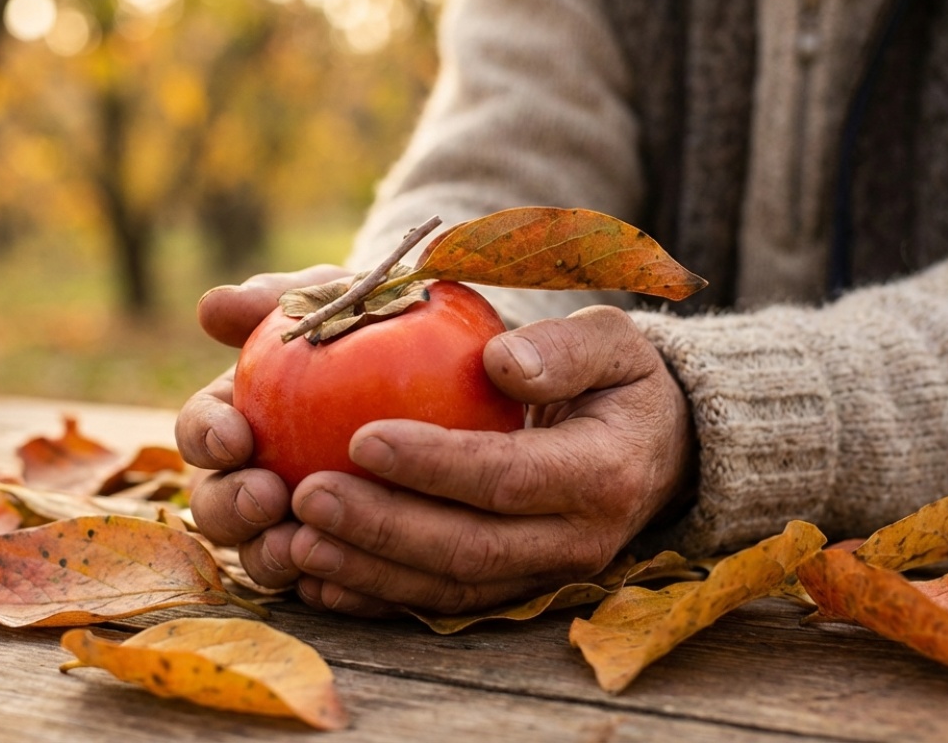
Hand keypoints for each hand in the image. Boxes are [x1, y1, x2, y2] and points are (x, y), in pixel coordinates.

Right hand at [177, 265, 348, 586]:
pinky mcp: (341, 560)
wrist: (447, 367)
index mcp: (237, 418)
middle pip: (217, 507)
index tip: (234, 437)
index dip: (205, 438)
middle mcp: (252, 478)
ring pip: (262, 555)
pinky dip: (330, 583)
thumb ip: (280, 299)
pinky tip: (351, 577)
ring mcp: (292, 525)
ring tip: (302, 545)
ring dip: (271, 554)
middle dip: (230, 508)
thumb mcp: (337, 298)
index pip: (201, 432)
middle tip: (268, 497)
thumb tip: (213, 306)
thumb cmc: (375, 323)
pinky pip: (327, 583)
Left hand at [281, 305, 694, 615]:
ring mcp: (540, 576)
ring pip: (446, 588)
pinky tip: (316, 579)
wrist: (654, 452)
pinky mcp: (510, 591)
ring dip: (366, 571)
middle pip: (468, 548)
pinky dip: (374, 598)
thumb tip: (503, 361)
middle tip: (307, 496)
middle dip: (381, 528)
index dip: (435, 465)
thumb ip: (565, 348)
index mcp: (600, 474)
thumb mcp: (613, 345)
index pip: (508, 476)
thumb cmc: (618, 383)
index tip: (362, 438)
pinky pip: (438, 603)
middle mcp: (574, 541)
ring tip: (293, 542)